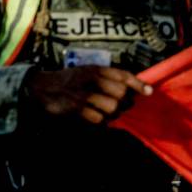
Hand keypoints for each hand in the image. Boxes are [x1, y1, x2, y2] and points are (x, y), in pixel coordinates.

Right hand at [23, 65, 151, 124]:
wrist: (41, 88)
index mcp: (95, 69)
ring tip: (110, 113)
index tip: (149, 92)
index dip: (138, 84)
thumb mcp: (87, 72)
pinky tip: (100, 120)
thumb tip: (131, 90)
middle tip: (122, 106)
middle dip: (125, 102)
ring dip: (114, 114)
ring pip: (112, 108)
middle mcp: (91, 80)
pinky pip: (99, 120)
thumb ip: (107, 77)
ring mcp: (83, 95)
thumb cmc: (69, 81)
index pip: (123, 74)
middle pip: (121, 93)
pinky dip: (102, 123)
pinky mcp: (76, 109)